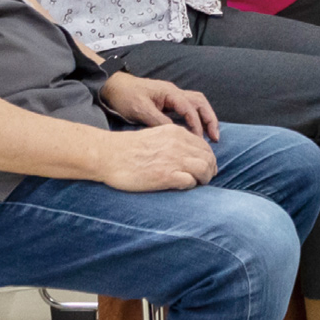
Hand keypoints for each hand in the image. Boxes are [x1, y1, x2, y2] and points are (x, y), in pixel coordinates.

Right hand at [96, 122, 219, 192]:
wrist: (109, 155)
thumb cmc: (128, 148)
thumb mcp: (156, 136)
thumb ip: (173, 142)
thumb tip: (186, 154)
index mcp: (176, 133)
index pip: (204, 146)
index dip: (208, 158)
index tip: (205, 167)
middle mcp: (178, 144)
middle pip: (208, 157)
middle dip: (210, 170)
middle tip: (205, 179)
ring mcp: (173, 159)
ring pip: (204, 169)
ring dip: (204, 179)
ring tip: (197, 184)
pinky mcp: (166, 176)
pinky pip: (191, 182)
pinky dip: (191, 185)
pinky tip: (182, 186)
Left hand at [100, 71, 221, 140]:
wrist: (113, 87)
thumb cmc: (126, 97)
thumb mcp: (141, 110)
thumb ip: (158, 121)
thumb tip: (176, 133)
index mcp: (169, 92)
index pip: (190, 108)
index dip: (197, 124)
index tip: (199, 140)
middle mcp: (174, 92)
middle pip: (200, 102)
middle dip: (210, 119)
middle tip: (215, 137)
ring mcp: (172, 96)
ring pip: (196, 104)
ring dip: (205, 118)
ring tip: (211, 135)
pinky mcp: (168, 102)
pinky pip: (188, 109)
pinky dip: (196, 119)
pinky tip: (196, 132)